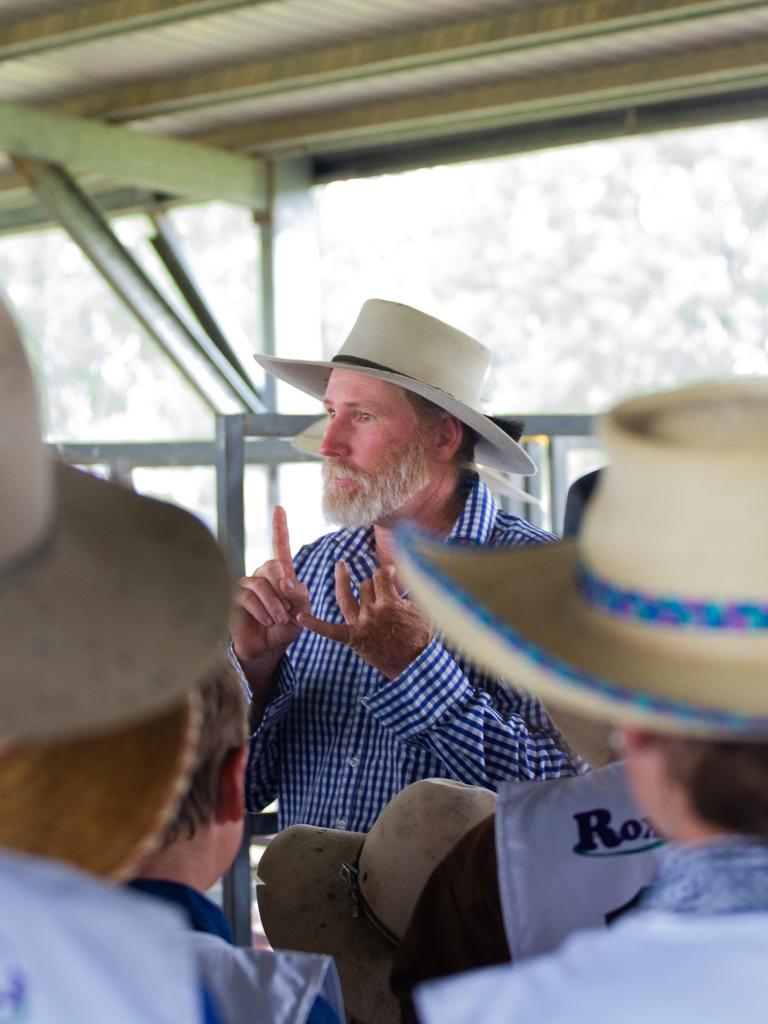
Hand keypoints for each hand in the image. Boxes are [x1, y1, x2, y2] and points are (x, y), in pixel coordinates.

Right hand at [232, 506, 310, 664]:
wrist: (267, 648)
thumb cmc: (286, 628)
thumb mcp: (302, 611)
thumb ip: (300, 594)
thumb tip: (286, 579)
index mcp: (282, 573)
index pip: (280, 545)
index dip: (279, 527)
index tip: (279, 507)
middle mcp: (263, 574)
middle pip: (271, 566)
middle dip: (282, 590)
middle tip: (288, 612)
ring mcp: (247, 584)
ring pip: (259, 584)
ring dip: (273, 605)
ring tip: (278, 621)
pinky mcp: (234, 597)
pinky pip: (248, 596)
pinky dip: (261, 611)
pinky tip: (267, 622)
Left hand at [298, 561, 432, 679]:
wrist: (413, 665)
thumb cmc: (420, 637)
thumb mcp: (423, 609)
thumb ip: (413, 590)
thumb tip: (411, 572)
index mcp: (390, 603)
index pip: (381, 576)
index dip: (385, 571)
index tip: (389, 572)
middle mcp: (372, 612)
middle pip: (365, 584)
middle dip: (372, 583)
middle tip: (379, 589)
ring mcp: (360, 624)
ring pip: (348, 596)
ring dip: (347, 583)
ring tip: (341, 568)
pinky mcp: (352, 638)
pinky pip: (330, 630)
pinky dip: (315, 624)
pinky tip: (299, 617)